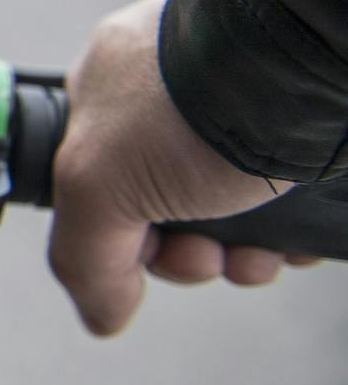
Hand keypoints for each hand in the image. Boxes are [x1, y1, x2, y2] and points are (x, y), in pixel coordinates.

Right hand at [48, 0, 311, 336]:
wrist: (301, 69)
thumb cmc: (192, 109)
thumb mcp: (96, 187)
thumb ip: (82, 258)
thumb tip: (102, 315)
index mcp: (105, 85)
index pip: (96, 184)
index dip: (121, 238)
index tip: (151, 254)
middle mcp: (168, 89)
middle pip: (164, 204)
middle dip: (190, 253)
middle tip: (210, 257)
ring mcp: (237, 103)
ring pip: (229, 206)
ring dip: (243, 254)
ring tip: (262, 259)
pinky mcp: (296, 125)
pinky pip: (284, 191)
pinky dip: (288, 228)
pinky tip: (296, 244)